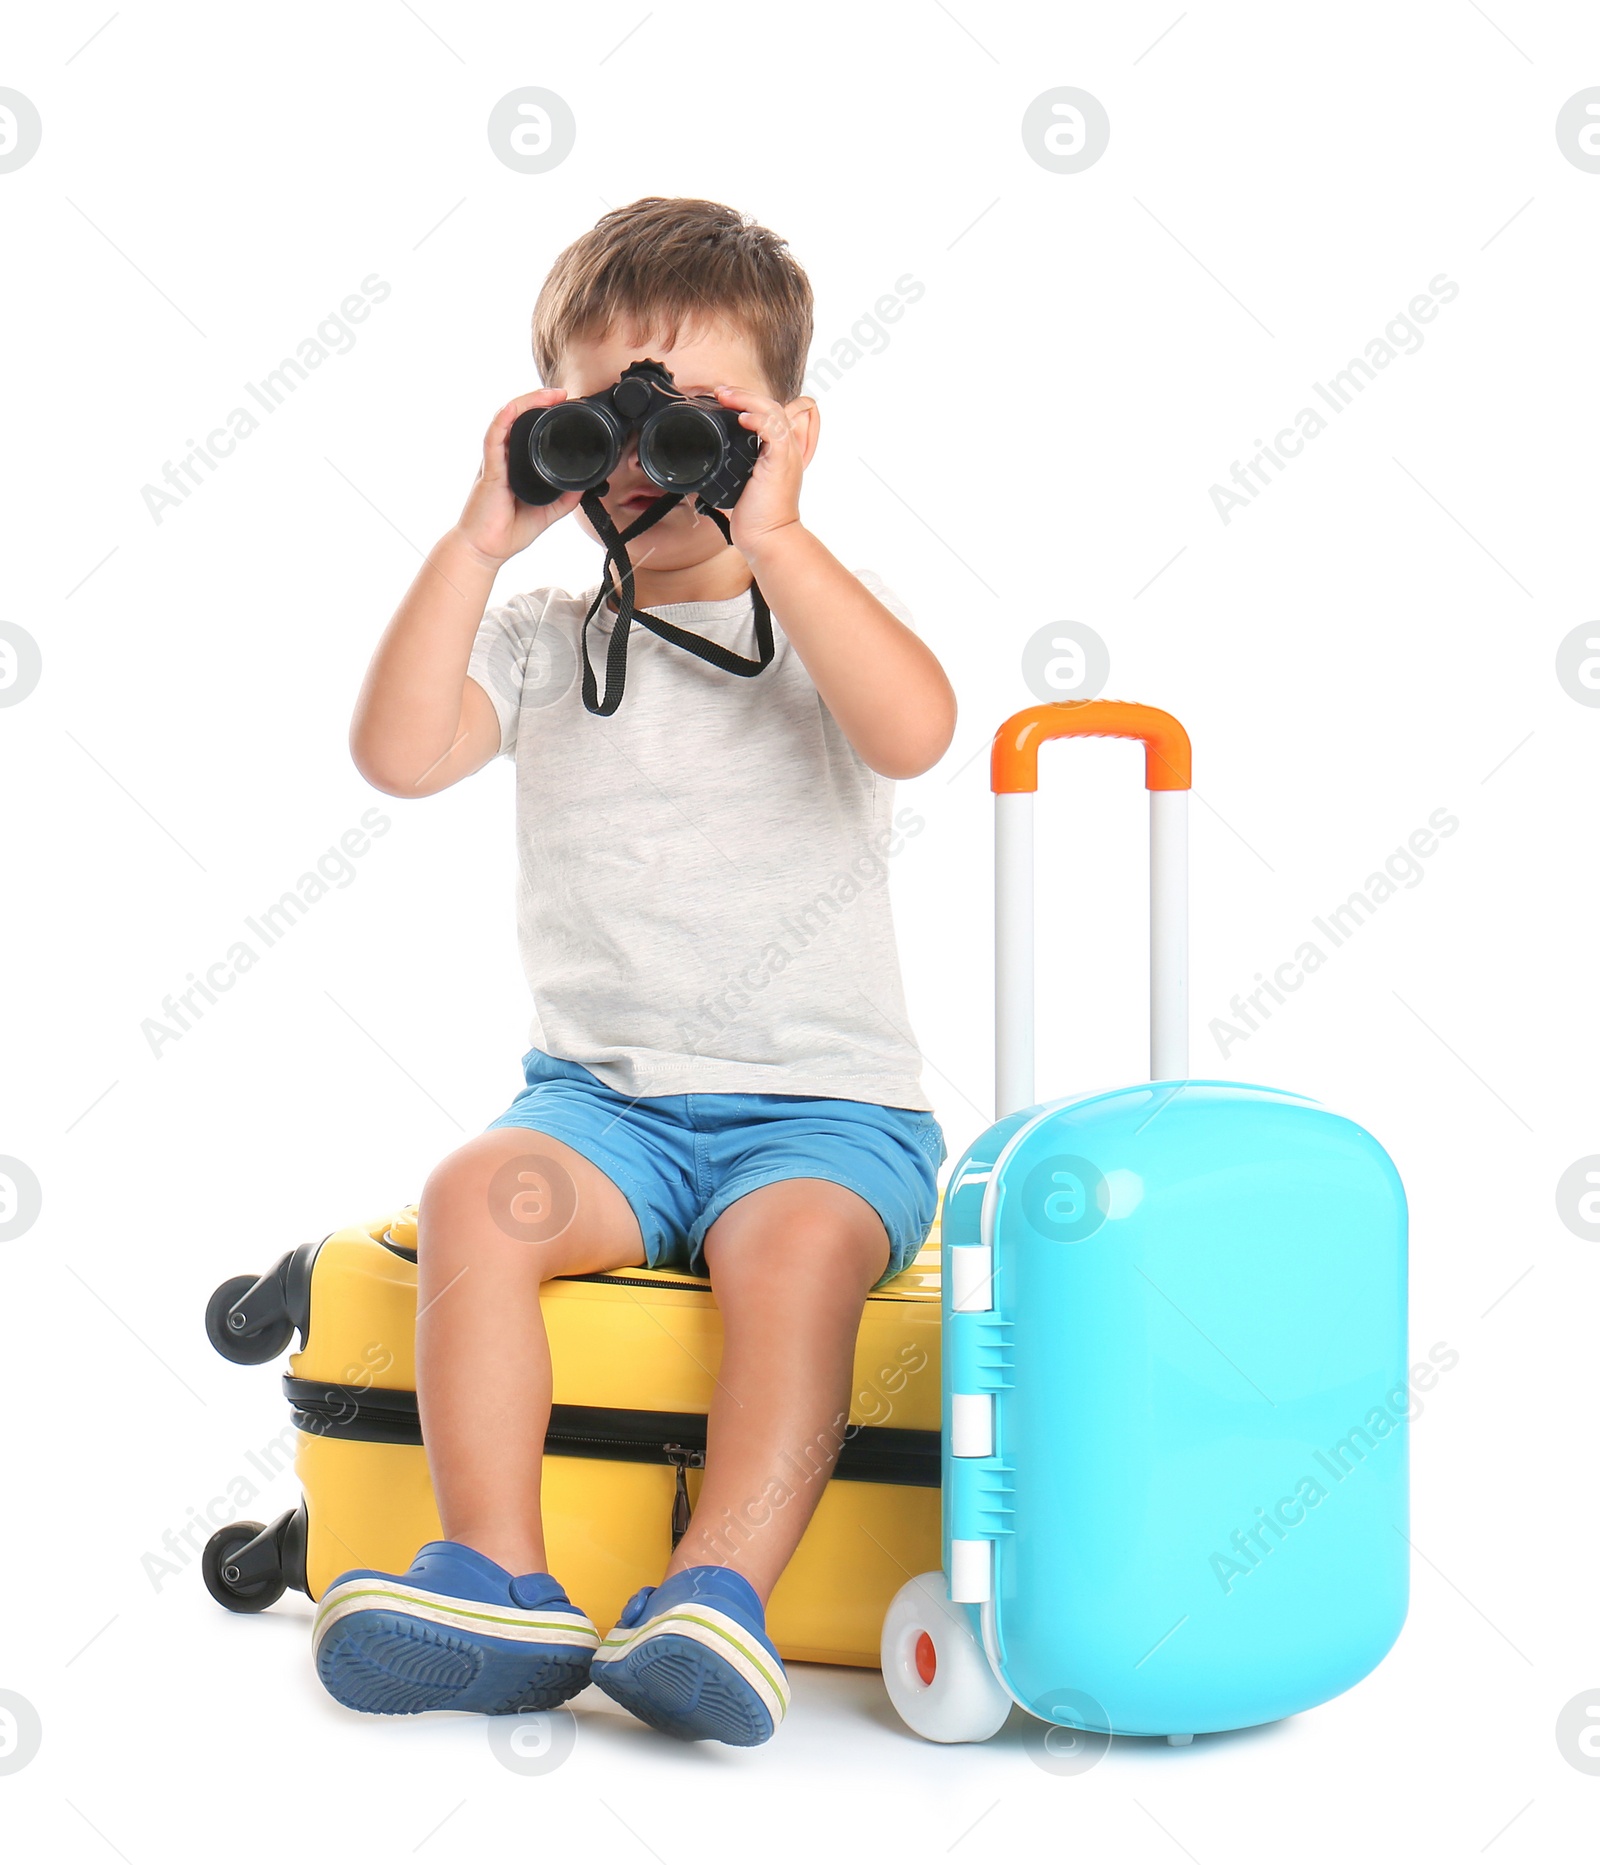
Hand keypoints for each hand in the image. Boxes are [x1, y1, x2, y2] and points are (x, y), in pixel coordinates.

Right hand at [454, 390, 581, 565]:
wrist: (485, 550)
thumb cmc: (507, 531)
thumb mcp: (547, 512)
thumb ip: (564, 498)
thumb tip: (585, 485)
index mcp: (515, 464)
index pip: (527, 429)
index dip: (543, 413)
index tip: (564, 405)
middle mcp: (503, 458)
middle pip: (517, 417)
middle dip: (538, 400)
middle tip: (561, 393)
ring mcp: (494, 462)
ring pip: (506, 420)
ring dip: (526, 402)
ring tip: (548, 394)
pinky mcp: (489, 472)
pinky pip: (493, 439)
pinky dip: (503, 421)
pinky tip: (514, 408)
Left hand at [711, 385, 816, 561]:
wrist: (768, 537)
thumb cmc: (756, 515)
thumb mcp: (743, 481)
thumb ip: (736, 463)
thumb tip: (711, 454)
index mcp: (779, 450)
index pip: (771, 412)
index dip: (751, 400)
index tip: (725, 399)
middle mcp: (787, 449)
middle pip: (772, 405)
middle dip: (744, 393)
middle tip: (720, 392)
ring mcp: (787, 454)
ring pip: (774, 411)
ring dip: (747, 400)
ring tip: (725, 397)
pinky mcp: (782, 462)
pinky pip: (775, 431)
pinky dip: (758, 420)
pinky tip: (742, 419)